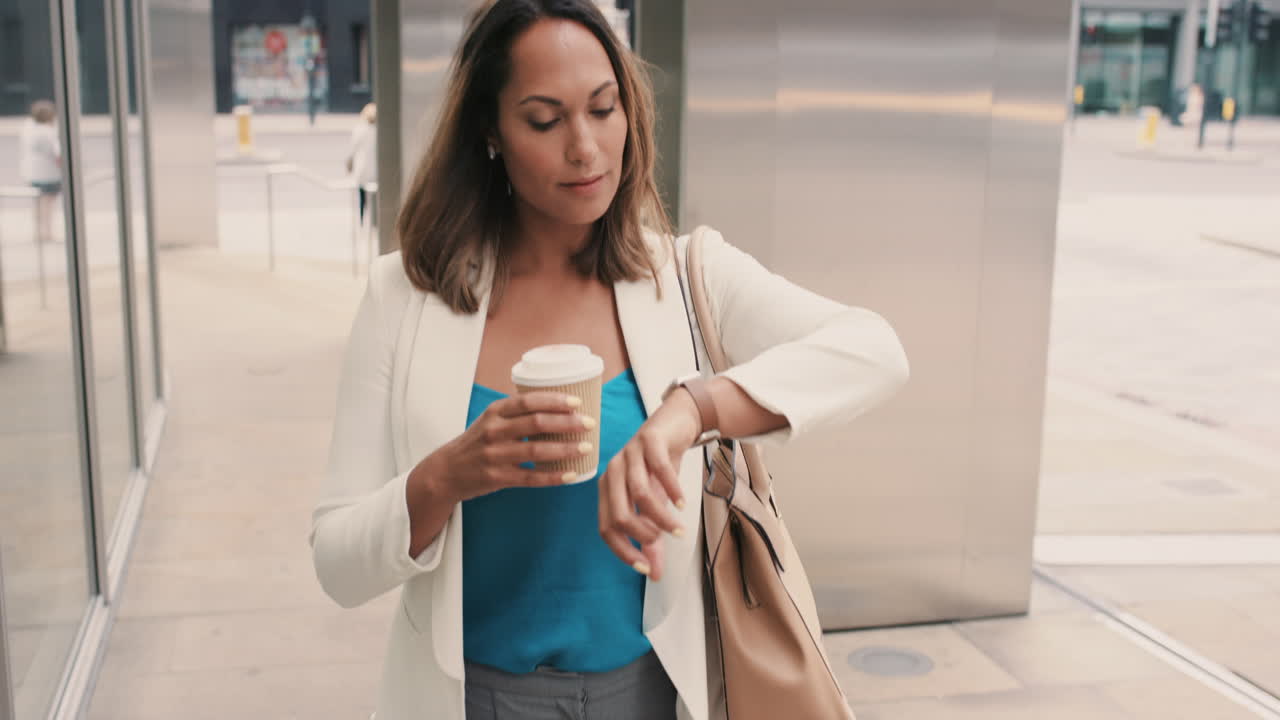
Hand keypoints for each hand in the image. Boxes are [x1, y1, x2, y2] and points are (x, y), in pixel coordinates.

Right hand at [425, 391, 595, 502]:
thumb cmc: (477, 442)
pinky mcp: (497, 478)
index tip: (577, 402)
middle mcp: (494, 431)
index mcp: (495, 412)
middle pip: (537, 423)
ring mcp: (495, 455)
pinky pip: (531, 478)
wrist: (446, 471)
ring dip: (565, 449)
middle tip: (588, 424)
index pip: (529, 401)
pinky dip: (553, 477)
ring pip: (537, 450)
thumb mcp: (491, 420)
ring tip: (586, 447)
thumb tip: (559, 407)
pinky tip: (571, 474)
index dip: (555, 400)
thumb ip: (518, 413)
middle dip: (567, 423)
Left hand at [599, 389, 699, 580]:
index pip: (606, 529)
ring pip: (640, 494)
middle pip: (619, 514)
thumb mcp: (656, 504)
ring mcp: (629, 454)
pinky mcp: (649, 439)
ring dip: (661, 517)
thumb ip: (652, 538)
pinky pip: (659, 469)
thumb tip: (655, 575)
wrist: (676, 424)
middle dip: (643, 534)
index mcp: (608, 490)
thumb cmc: (661, 467)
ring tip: (678, 528)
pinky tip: (682, 504)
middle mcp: (613, 472)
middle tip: (666, 539)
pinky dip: (672, 490)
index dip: (624, 551)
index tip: (645, 568)